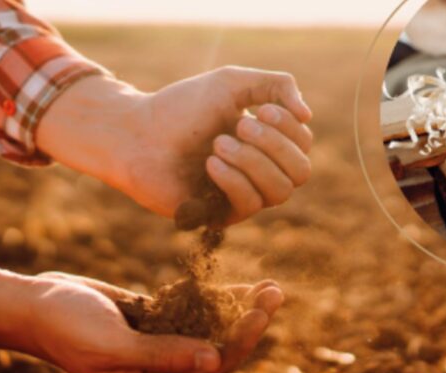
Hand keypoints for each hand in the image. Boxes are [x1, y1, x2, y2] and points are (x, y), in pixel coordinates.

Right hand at [0, 255, 282, 372]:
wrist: (35, 303)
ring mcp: (157, 345)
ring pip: (208, 328)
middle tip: (276, 292)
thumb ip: (164, 354)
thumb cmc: (66, 326)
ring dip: (236, 308)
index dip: (240, 338)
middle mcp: (159, 372)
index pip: (209, 366)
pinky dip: (212, 299)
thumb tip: (214, 361)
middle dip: (247, 321)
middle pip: (216, 347)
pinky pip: (191, 312)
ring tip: (269, 287)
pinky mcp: (152, 321)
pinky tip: (237, 286)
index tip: (262, 310)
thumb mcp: (115, 344)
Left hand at [37, 67, 312, 223]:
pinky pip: (249, 205)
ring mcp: (241, 196)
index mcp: (266, 142)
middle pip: (301, 171)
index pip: (304, 144)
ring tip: (218, 144)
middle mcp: (260, 172)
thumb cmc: (183, 107)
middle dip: (276, 146)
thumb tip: (308, 116)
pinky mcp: (220, 216)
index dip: (289, 128)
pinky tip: (209, 163)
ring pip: (280, 192)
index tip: (259, 109)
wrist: (137, 133)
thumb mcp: (233, 83)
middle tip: (241, 126)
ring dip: (253, 162)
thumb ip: (276, 85)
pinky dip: (233, 180)